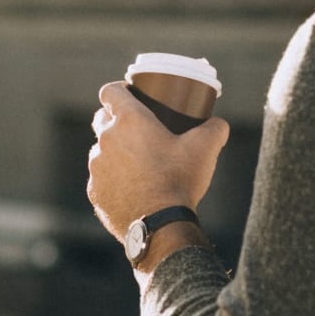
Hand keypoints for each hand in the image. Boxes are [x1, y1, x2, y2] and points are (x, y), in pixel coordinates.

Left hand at [87, 81, 229, 241]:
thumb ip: (215, 129)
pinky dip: (113, 179)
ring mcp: (97, 168)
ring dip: (114, 151)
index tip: (131, 95)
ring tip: (136, 162)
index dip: (119, 90)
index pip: (110, 91)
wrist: (162, 225)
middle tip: (137, 129)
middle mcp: (106, 140)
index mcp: (128, 121)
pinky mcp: (95, 192)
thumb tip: (219, 124)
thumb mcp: (205, 148)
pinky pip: (101, 179)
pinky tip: (131, 188)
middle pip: (101, 119)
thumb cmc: (180, 180)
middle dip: (115, 119)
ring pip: (100, 151)